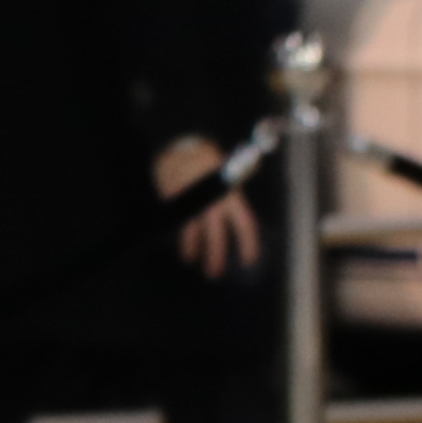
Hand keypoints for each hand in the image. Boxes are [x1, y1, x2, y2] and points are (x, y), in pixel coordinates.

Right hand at [157, 136, 262, 279]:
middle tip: (214, 273)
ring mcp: (192, 201)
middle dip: (216, 256)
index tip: (248, 261)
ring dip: (191, 249)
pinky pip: (177, 222)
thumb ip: (232, 194)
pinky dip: (179, 234)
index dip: (248, 244)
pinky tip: (181, 243)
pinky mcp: (173, 201)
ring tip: (191, 261)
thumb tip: (237, 215)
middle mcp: (213, 201)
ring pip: (192, 232)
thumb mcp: (228, 174)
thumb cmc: (209, 163)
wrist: (182, 148)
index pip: (244, 224)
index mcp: (231, 196)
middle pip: (217, 235)